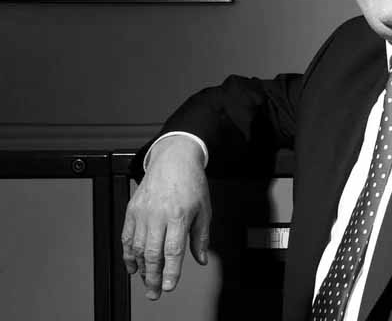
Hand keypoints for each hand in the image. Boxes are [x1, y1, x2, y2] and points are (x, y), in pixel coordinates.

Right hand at [121, 135, 211, 299]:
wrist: (174, 159)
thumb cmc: (191, 182)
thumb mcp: (204, 209)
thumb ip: (201, 237)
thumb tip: (201, 259)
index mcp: (179, 215)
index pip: (173, 250)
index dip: (170, 271)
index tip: (169, 286)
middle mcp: (158, 215)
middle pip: (152, 253)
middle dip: (153, 277)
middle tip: (155, 292)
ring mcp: (142, 212)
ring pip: (136, 248)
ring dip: (141, 268)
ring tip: (147, 281)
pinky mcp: (131, 210)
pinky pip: (126, 237)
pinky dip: (127, 254)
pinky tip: (132, 266)